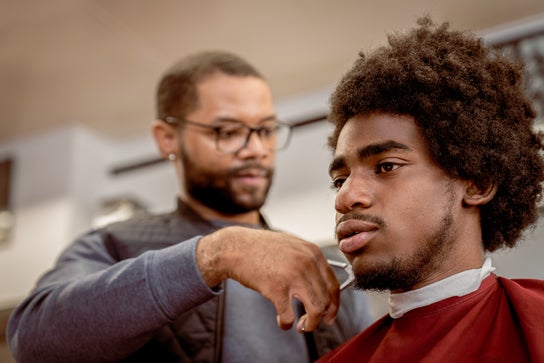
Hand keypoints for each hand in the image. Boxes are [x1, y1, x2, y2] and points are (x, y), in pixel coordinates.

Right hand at [196, 226, 339, 331]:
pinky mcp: (276, 288)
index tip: (329, 315)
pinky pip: (289, 316)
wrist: (236, 247)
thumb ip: (308, 261)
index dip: (334, 305)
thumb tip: (321, 286)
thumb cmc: (261, 247)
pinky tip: (282, 322)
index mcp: (313, 252)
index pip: (333, 284)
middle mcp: (307, 263)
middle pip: (325, 299)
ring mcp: (293, 275)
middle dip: (320, 316)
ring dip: (309, 324)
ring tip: (300, 326)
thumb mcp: (292, 246)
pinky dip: (286, 324)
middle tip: (309, 323)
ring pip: (315, 310)